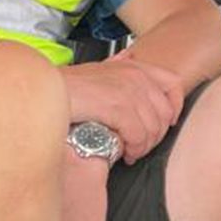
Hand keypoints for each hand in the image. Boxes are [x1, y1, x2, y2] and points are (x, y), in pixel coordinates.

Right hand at [60, 56, 184, 163]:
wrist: (44, 90)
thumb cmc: (67, 86)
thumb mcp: (100, 73)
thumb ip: (119, 73)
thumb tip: (132, 70)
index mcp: (134, 66)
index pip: (173, 83)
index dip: (175, 107)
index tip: (169, 123)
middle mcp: (135, 75)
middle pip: (164, 113)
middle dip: (156, 136)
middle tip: (140, 147)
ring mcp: (127, 90)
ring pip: (153, 128)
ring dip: (143, 147)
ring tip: (130, 153)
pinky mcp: (116, 106)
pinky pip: (138, 134)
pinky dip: (133, 149)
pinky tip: (123, 154)